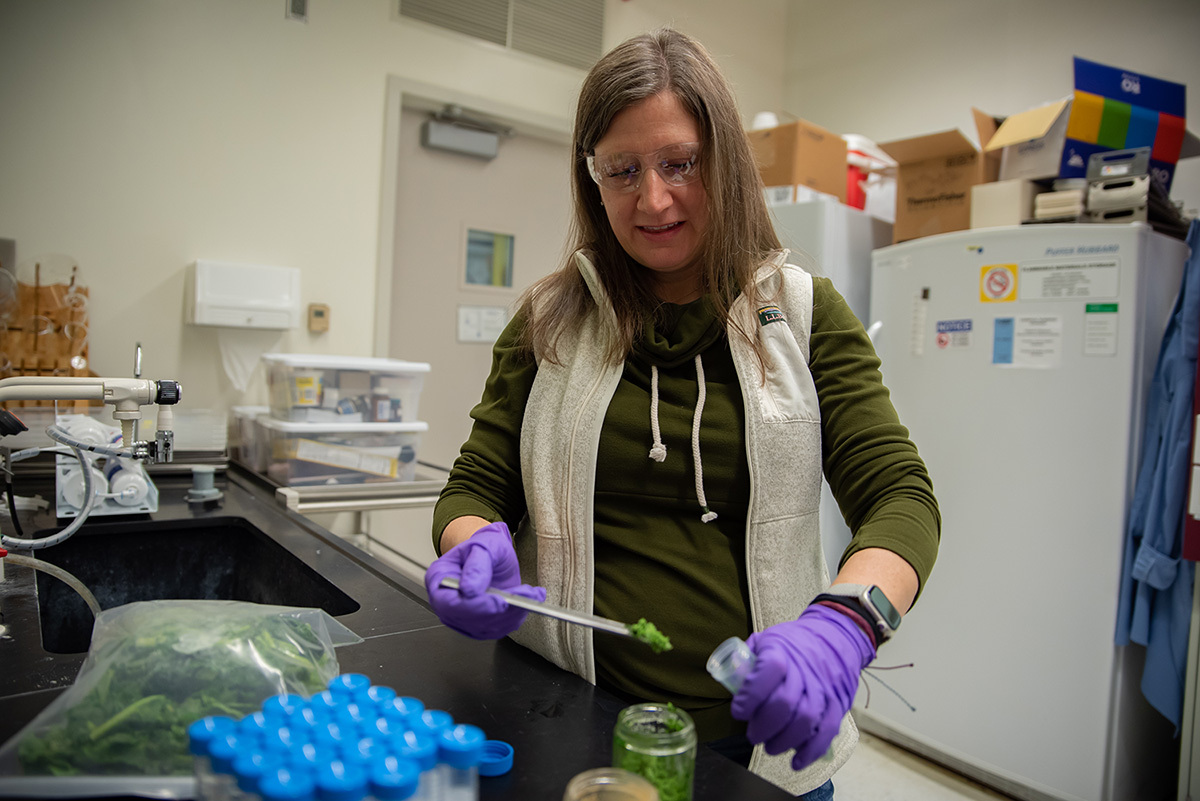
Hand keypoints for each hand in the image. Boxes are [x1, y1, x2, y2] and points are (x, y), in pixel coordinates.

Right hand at [424, 521, 545, 639]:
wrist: (492, 557)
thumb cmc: (484, 548)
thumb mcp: (484, 546)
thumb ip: (477, 566)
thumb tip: (469, 589)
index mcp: (439, 578)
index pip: (448, 602)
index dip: (473, 606)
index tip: (499, 601)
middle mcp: (445, 601)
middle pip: (466, 619)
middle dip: (498, 611)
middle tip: (524, 597)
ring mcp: (460, 615)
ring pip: (483, 627)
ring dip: (511, 614)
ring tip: (530, 594)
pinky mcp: (477, 624)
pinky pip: (495, 630)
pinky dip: (514, 618)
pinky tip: (527, 602)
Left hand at [731, 604, 874, 769]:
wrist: (835, 637)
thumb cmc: (794, 643)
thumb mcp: (767, 638)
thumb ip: (747, 657)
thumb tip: (727, 676)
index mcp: (782, 650)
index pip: (767, 671)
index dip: (750, 696)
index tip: (738, 711)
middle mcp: (805, 670)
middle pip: (783, 703)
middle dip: (763, 726)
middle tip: (752, 735)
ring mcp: (823, 689)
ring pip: (804, 721)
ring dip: (783, 741)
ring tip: (770, 746)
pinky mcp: (837, 705)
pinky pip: (826, 732)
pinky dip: (811, 751)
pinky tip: (796, 761)